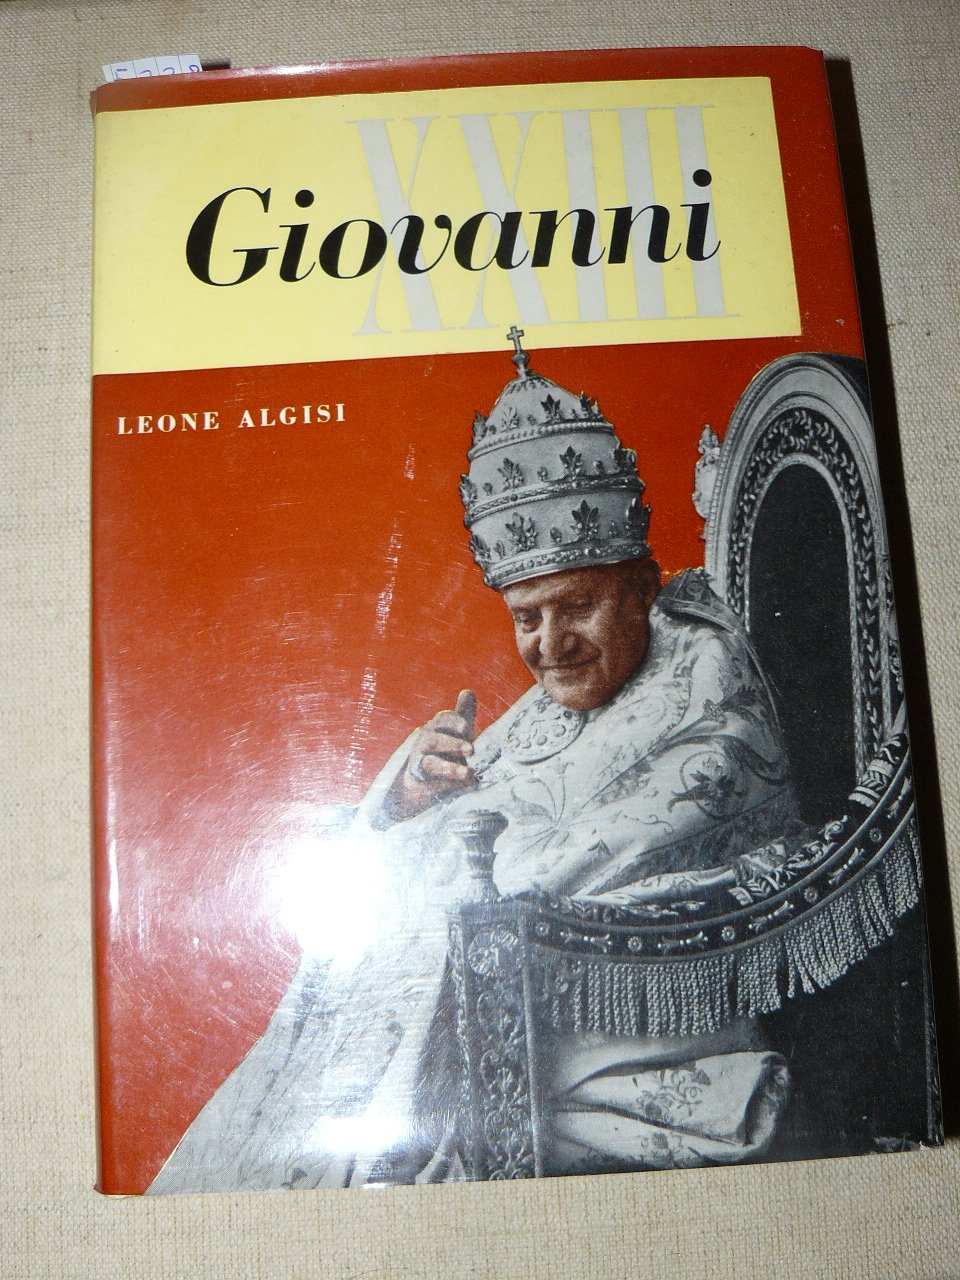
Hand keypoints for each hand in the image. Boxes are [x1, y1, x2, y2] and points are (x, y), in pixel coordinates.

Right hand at [387, 690, 477, 820]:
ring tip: (469, 774)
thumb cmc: (444, 751)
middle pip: (434, 740)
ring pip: (431, 764)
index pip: (442, 720)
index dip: (453, 721)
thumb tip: (468, 692)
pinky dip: (445, 786)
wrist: (421, 782)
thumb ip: (463, 714)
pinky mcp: (418, 783)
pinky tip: (462, 787)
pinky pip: (429, 785)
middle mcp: (424, 743)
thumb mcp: (455, 733)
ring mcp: (419, 763)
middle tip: (471, 749)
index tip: (466, 726)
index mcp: (435, 728)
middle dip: (452, 744)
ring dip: (450, 768)